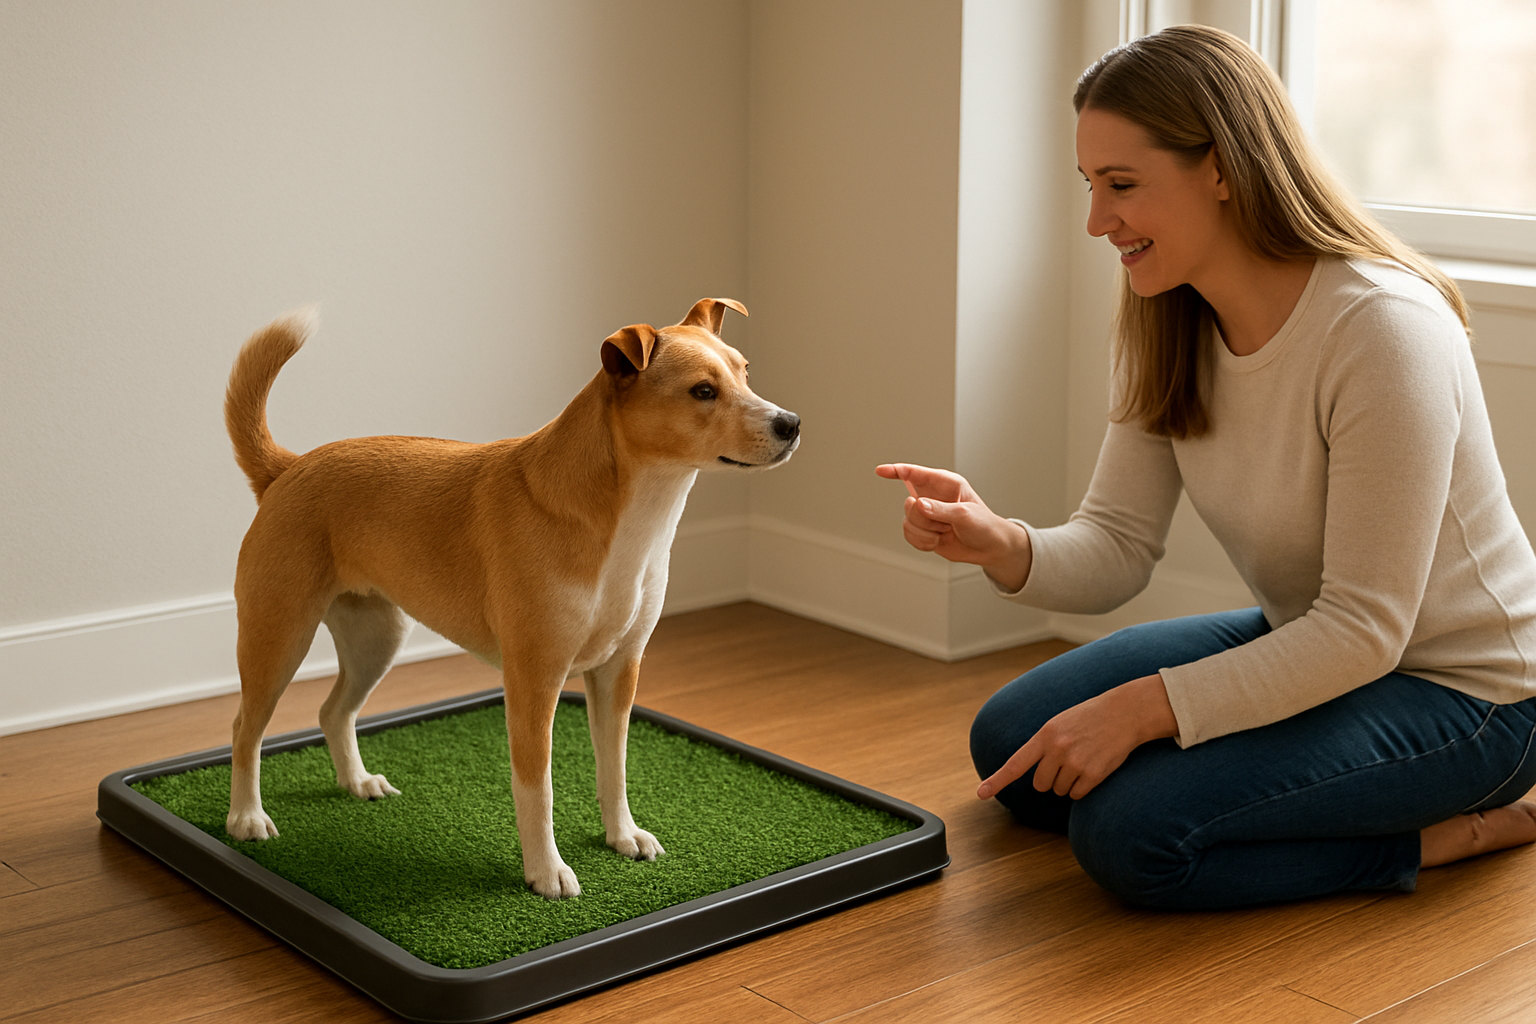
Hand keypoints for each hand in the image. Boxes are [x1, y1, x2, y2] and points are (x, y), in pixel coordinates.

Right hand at [874, 463, 1031, 589]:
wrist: (989, 548)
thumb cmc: (984, 525)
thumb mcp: (965, 515)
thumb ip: (941, 509)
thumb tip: (919, 505)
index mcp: (944, 484)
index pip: (914, 474)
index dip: (896, 471)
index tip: (880, 471)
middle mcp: (932, 497)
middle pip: (909, 505)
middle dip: (925, 520)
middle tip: (944, 524)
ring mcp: (926, 514)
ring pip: (907, 523)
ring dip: (926, 533)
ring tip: (945, 532)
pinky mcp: (923, 530)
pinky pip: (909, 536)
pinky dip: (923, 543)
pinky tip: (938, 541)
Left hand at [976, 675, 1177, 800]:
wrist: (1124, 713)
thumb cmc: (1089, 718)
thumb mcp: (1060, 723)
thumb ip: (1044, 745)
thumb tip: (1035, 776)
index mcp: (1045, 735)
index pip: (1016, 763)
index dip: (997, 780)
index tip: (980, 794)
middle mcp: (1057, 749)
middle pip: (1040, 784)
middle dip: (1051, 779)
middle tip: (1067, 760)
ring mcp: (1075, 762)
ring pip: (1060, 791)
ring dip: (1069, 782)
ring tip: (1084, 759)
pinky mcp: (1093, 774)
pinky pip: (1077, 794)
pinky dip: (1083, 788)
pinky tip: (1094, 768)